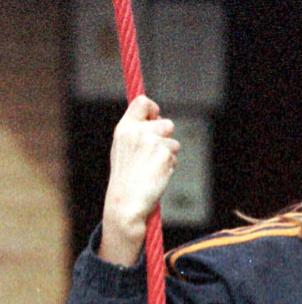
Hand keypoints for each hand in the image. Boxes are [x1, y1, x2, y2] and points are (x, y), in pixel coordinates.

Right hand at [100, 95, 179, 265]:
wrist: (126, 201)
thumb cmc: (126, 178)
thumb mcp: (124, 149)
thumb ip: (138, 132)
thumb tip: (159, 119)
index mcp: (124, 128)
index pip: (142, 102)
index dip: (153, 108)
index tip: (155, 117)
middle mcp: (137, 131)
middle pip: (166, 122)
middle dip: (165, 137)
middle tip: (152, 156)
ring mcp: (152, 141)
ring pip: (173, 141)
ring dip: (168, 154)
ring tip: (152, 168)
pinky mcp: (165, 153)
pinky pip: (175, 155)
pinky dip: (170, 166)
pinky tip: (157, 175)